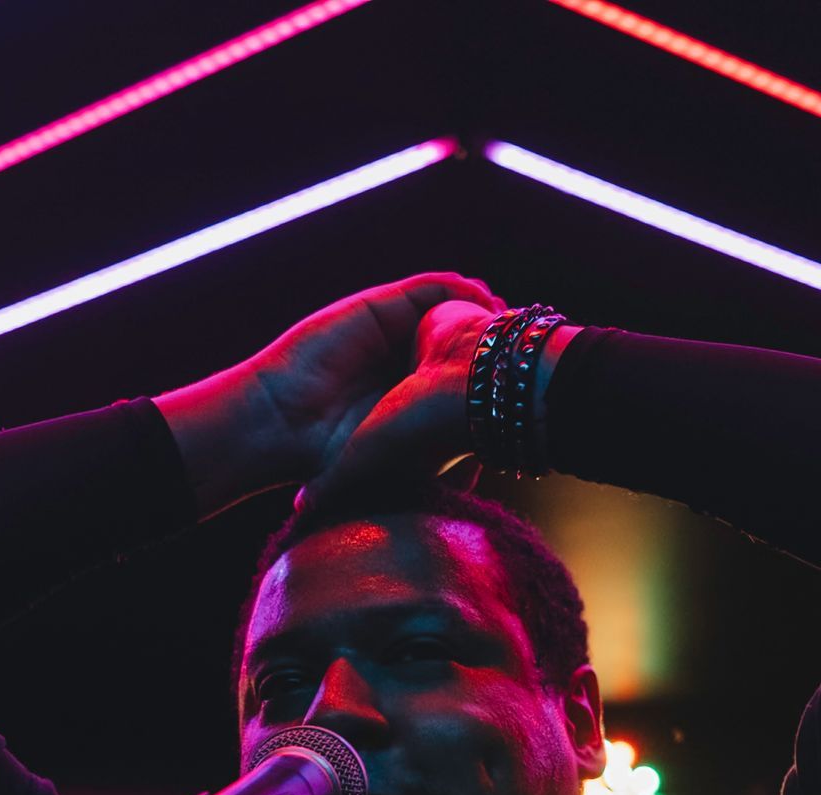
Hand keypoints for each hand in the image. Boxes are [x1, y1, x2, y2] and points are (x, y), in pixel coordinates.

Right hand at [156, 273, 499, 516]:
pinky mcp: (376, 307)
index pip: (463, 374)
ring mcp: (390, 330)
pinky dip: (455, 288)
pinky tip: (481, 298)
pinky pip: (426, 287)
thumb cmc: (332, 454)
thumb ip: (425, 465)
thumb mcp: (393, 460)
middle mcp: (403, 358)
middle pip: (463, 337)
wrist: (286, 423)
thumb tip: (479, 480)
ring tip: (513, 320)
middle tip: (533, 351)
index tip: (528, 386)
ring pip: (449, 307)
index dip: (496, 376)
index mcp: (410, 393)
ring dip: (483, 308)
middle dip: (498, 340)